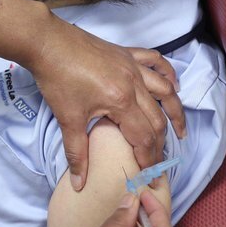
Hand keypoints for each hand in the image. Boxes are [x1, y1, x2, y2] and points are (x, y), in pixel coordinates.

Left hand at [33, 17, 185, 190]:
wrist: (46, 42)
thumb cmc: (56, 79)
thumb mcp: (67, 118)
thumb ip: (76, 153)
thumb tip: (80, 184)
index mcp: (121, 102)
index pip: (144, 137)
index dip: (149, 159)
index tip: (151, 175)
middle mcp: (134, 83)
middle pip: (157, 118)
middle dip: (161, 142)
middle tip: (160, 160)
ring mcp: (132, 66)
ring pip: (165, 89)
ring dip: (174, 111)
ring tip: (179, 129)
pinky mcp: (126, 53)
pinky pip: (155, 61)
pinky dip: (167, 73)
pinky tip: (172, 84)